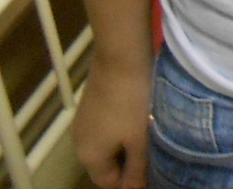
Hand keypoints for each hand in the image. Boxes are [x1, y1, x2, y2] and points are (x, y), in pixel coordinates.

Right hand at [73, 53, 153, 188]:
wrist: (120, 57)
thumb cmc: (132, 102)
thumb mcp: (139, 139)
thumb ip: (137, 169)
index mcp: (89, 156)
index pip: (108, 183)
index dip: (130, 182)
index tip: (152, 171)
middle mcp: (79, 142)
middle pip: (104, 165)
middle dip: (127, 164)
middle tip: (153, 154)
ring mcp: (82, 122)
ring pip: (105, 145)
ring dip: (124, 145)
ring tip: (148, 135)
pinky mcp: (88, 105)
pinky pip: (104, 128)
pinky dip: (119, 129)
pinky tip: (138, 117)